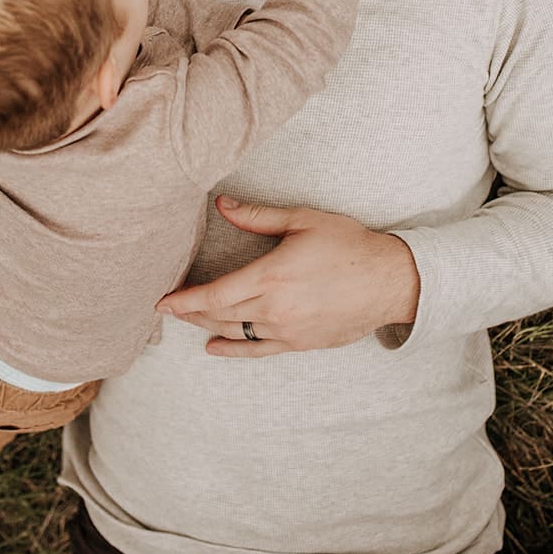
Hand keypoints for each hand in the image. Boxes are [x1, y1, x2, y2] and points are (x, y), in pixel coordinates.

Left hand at [157, 196, 420, 357]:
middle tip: (169, 306)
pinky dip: (232, 349)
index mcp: (272, 277)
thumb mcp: (302, 220)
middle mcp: (275, 309)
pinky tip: (214, 346)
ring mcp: (288, 331)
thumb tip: (222, 203)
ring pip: (235, 332)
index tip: (161, 301)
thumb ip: (257, 216)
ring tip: (187, 318)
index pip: (215, 294)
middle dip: (190, 311)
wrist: (391, 281)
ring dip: (207, 326)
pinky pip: (258, 350)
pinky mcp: (300, 344)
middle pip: (219, 315)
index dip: (185, 299)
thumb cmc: (349, 245)